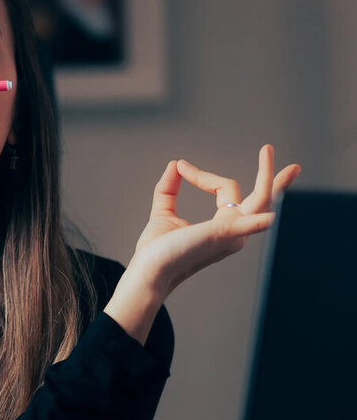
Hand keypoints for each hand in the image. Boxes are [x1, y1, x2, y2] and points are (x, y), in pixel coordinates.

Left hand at [129, 145, 300, 297]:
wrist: (148, 270)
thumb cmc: (158, 251)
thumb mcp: (164, 212)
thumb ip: (168, 189)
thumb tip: (175, 164)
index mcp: (224, 226)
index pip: (224, 188)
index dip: (201, 174)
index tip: (181, 166)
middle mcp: (235, 231)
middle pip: (260, 197)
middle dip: (270, 175)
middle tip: (269, 149)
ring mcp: (232, 234)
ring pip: (260, 201)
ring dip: (268, 177)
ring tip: (267, 151)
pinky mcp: (223, 235)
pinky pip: (249, 224)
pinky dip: (261, 220)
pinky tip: (271, 218)